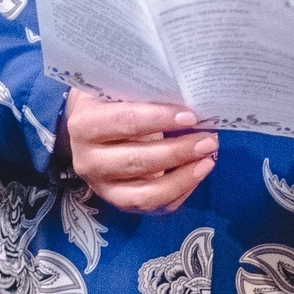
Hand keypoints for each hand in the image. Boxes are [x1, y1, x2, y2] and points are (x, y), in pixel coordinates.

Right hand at [66, 90, 216, 212]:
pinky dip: (179, 192)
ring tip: (208, 159)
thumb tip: (186, 97)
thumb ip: (143, 93)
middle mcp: (88, 160)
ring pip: (145, 194)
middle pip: (137, 161)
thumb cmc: (108, 100)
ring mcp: (102, 186)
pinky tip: (197, 173)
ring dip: (182, 178)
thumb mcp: (116, 87)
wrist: (85, 127)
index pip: (125, 122)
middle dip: (178, 151)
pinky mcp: (118, 202)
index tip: (191, 115)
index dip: (160, 119)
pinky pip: (153, 205)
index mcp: (85, 125)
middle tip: (209, 139)